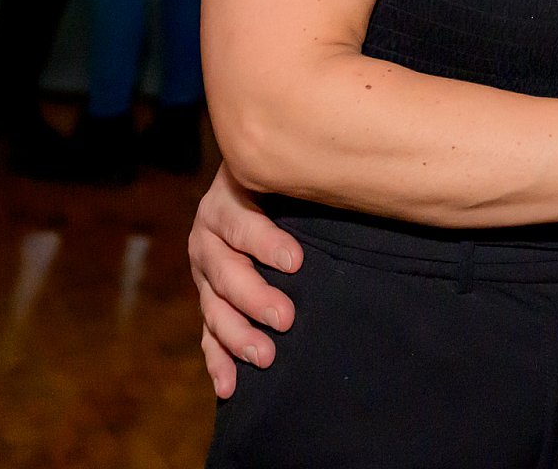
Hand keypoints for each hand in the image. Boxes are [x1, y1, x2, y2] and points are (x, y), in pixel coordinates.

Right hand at [188, 163, 303, 397]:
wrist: (250, 182)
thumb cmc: (280, 177)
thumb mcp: (283, 171)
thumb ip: (303, 178)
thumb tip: (351, 185)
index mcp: (225, 202)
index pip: (241, 224)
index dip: (265, 243)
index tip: (296, 262)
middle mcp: (207, 238)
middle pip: (226, 272)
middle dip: (255, 298)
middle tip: (286, 318)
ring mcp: (205, 273)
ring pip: (214, 308)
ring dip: (238, 335)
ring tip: (266, 355)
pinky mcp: (209, 299)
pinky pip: (208, 333)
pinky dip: (218, 360)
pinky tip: (229, 385)